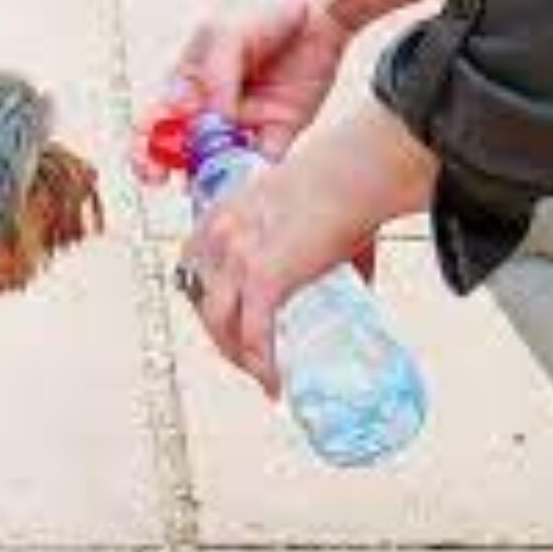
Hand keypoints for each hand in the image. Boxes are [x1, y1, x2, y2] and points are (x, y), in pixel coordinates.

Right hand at [131, 0, 353, 182]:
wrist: (317, 0)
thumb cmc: (262, 7)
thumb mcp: (226, 33)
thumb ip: (213, 78)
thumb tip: (208, 124)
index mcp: (187, 85)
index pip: (155, 125)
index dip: (145, 150)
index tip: (149, 167)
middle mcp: (210, 110)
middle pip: (181, 154)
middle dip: (171, 173)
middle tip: (172, 183)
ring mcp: (243, 125)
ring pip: (218, 165)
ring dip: (212, 181)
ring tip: (213, 188)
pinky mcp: (278, 132)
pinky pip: (262, 163)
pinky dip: (254, 177)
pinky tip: (250, 180)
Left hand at [178, 98, 438, 395]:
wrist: (358, 168)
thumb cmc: (345, 177)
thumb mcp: (306, 207)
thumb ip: (315, 243)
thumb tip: (356, 286)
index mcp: (222, 213)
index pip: (194, 267)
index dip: (206, 298)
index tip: (226, 319)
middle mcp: (219, 235)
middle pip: (201, 300)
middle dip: (220, 335)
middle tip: (248, 356)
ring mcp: (237, 257)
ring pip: (219, 325)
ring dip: (236, 356)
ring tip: (262, 374)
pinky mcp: (265, 277)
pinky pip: (254, 334)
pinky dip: (263, 365)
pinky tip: (274, 383)